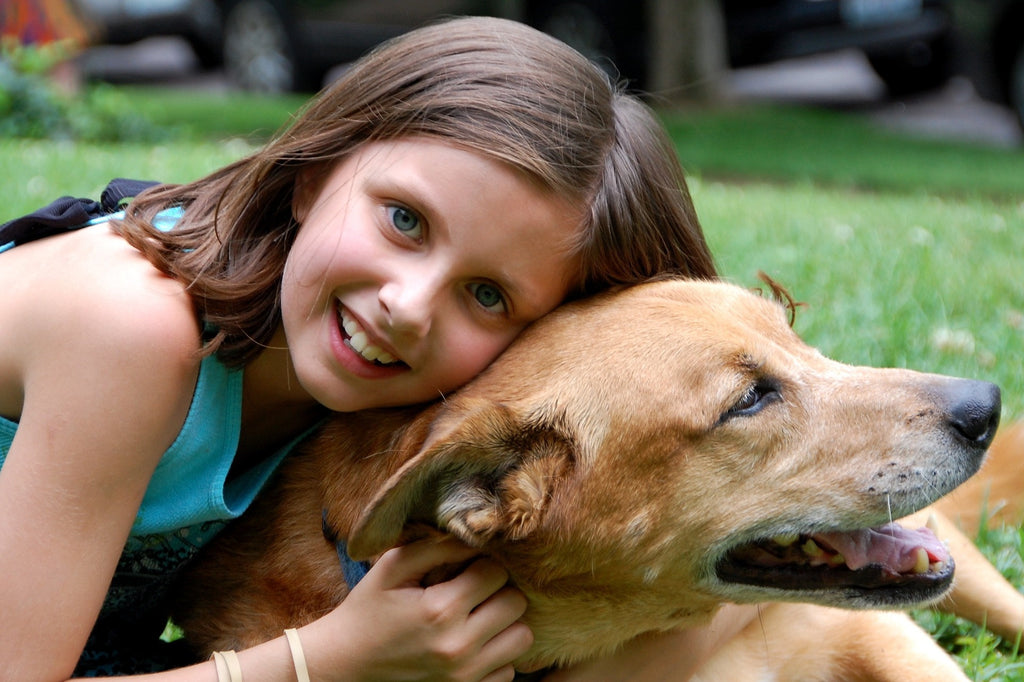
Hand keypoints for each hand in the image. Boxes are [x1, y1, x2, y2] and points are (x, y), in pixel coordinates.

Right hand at [305, 537, 532, 681]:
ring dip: (504, 623)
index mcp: (440, 609)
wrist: (345, 666)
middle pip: (515, 603)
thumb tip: (475, 536)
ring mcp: (465, 676)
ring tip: (478, 617)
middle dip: (498, 591)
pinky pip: (510, 670)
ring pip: (522, 637)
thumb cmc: (368, 610)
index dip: (481, 564)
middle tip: (473, 592)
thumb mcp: (392, 568)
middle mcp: (458, 646)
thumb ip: (436, 546)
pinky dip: (497, 655)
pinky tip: (472, 645)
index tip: (464, 570)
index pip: (496, 572)